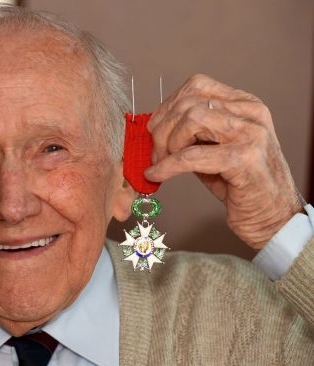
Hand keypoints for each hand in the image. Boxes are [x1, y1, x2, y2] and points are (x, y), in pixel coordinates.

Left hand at [145, 74, 302, 248]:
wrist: (273, 217)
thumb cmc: (242, 185)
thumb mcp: (216, 150)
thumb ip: (193, 134)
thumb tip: (155, 129)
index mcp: (245, 105)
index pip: (196, 86)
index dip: (167, 106)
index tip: (154, 129)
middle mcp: (251, 113)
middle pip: (189, 103)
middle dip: (162, 129)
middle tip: (155, 153)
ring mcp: (250, 134)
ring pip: (191, 120)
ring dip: (167, 145)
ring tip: (162, 164)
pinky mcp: (244, 159)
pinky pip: (192, 155)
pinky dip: (168, 166)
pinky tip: (157, 175)